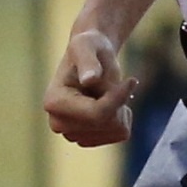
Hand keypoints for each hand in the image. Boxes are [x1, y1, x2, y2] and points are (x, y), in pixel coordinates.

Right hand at [43, 29, 139, 147]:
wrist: (91, 57)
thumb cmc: (89, 48)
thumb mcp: (87, 46)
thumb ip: (88, 61)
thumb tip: (89, 79)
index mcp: (54, 103)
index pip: (96, 114)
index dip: (118, 98)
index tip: (132, 80)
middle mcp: (58, 124)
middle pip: (106, 123)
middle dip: (116, 102)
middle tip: (108, 82)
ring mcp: (72, 135)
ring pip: (116, 130)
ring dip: (119, 108)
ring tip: (105, 91)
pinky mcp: (88, 140)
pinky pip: (121, 134)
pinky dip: (122, 117)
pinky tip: (109, 102)